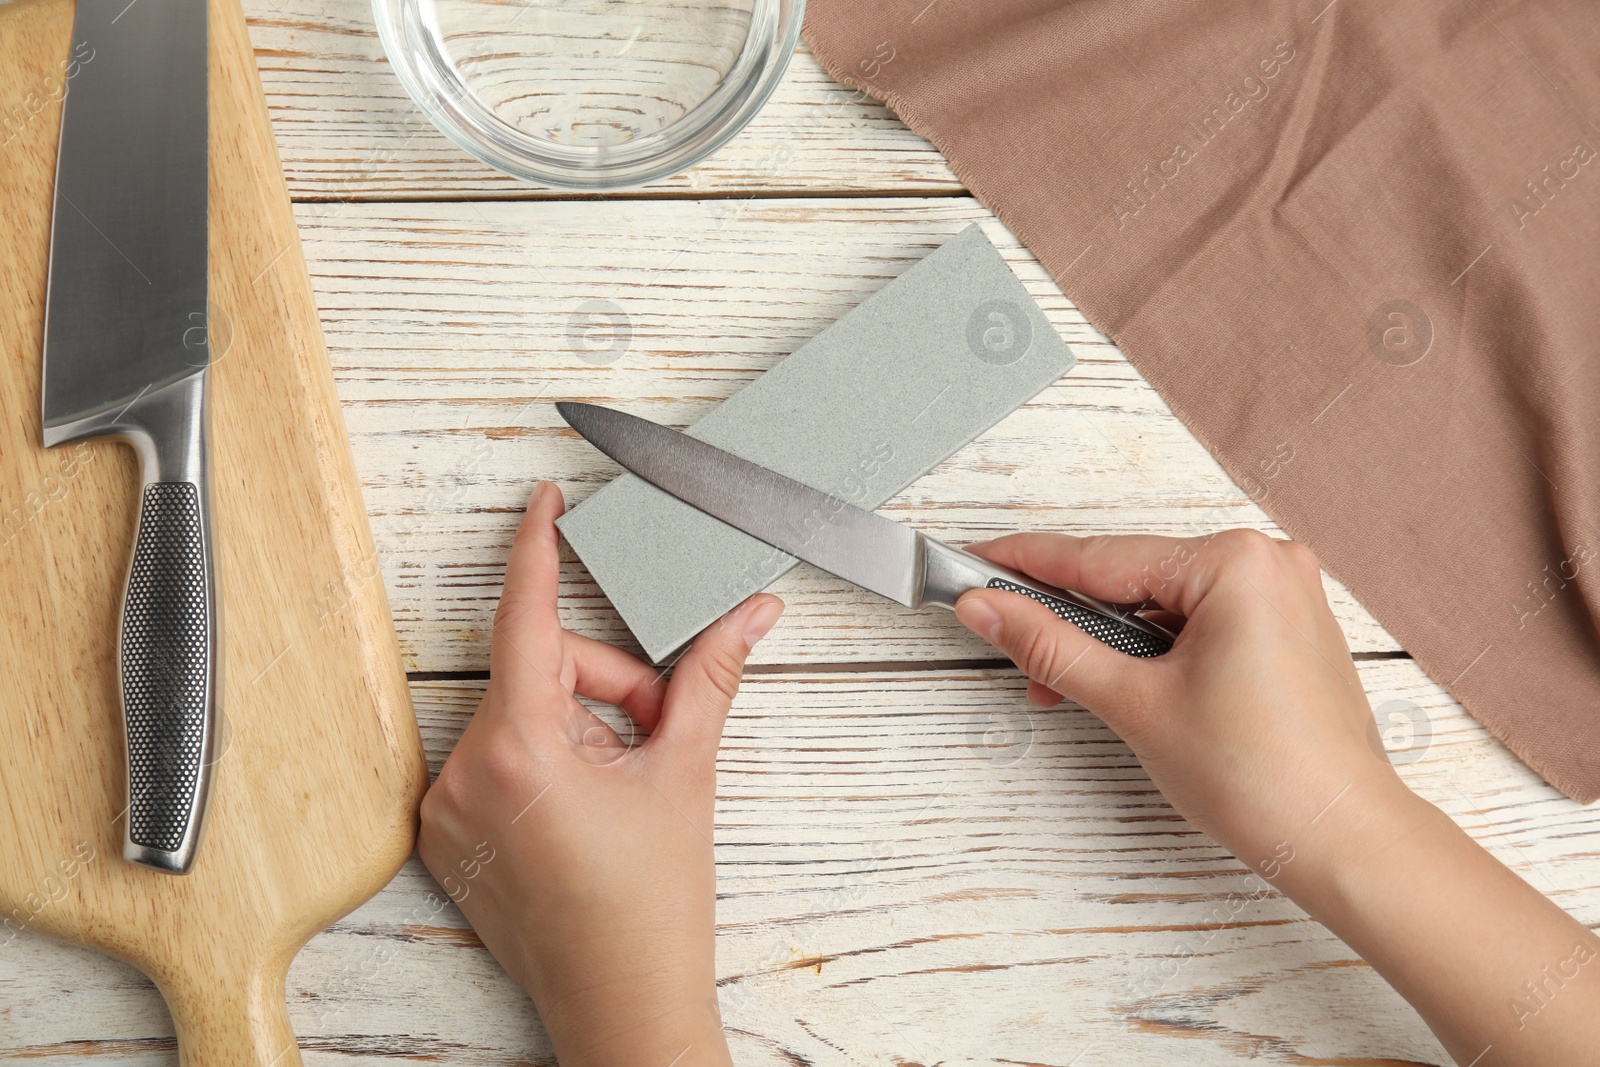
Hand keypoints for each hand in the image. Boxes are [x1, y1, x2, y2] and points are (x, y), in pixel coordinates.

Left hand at [418, 481, 783, 1066]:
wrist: (623, 1007)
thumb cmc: (652, 911)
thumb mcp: (685, 774)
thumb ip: (710, 678)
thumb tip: (750, 614)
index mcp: (518, 750)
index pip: (524, 620)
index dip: (536, 550)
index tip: (542, 503)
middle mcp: (464, 775)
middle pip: (538, 674)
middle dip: (605, 687)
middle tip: (653, 733)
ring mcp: (448, 812)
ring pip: (519, 716)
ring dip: (578, 727)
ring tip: (622, 785)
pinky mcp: (446, 838)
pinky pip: (497, 759)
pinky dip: (546, 760)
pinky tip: (585, 808)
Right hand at [952, 529, 1599, 1065]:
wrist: (1338, 838)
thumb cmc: (1261, 775)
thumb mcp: (1131, 702)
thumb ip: (1050, 646)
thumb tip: (990, 609)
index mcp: (1234, 562)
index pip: (1101, 558)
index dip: (1027, 565)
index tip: (978, 562)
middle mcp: (1267, 562)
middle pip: (1132, 579)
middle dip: (1068, 618)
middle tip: (1007, 637)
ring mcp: (1283, 594)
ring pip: (1162, 604)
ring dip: (1109, 643)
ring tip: (1062, 686)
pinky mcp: (1287, 628)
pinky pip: (1198, 622)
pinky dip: (1154, 650)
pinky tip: (1120, 684)